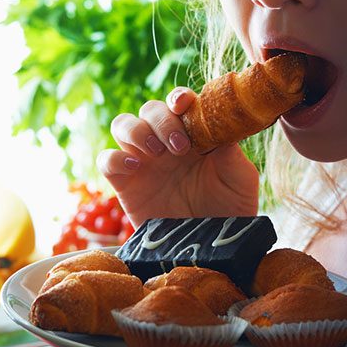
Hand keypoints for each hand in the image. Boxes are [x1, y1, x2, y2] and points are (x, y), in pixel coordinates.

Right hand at [97, 87, 259, 226]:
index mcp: (193, 133)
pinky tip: (134, 167)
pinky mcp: (125, 184)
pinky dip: (114, 157)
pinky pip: (106, 159)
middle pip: (149, 109)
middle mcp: (165, 142)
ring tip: (156, 152)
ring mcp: (143, 161)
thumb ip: (230, 149)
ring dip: (137, 130)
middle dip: (162, 120)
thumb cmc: (230, 209)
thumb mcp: (240, 178)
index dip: (178, 97)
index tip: (184, 104)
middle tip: (180, 146)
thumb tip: (221, 123)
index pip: (179, 102)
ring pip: (123, 124)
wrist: (213, 249)